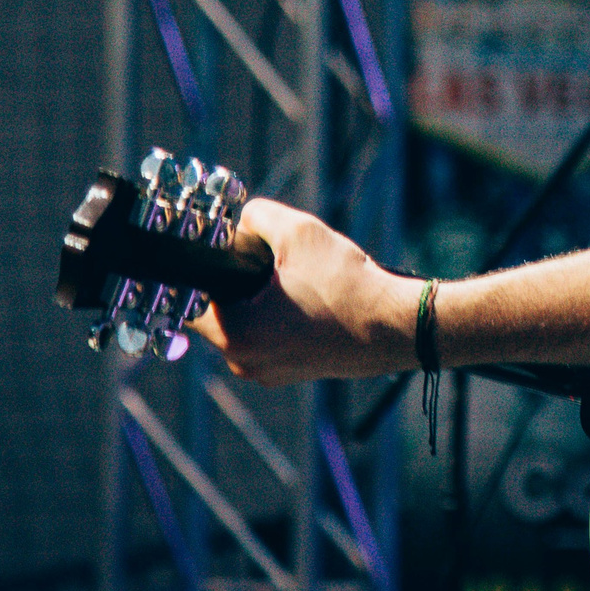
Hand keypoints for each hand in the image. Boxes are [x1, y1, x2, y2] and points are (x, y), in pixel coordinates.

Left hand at [188, 198, 420, 385]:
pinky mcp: (293, 373)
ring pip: (248, 326)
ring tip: (298, 279)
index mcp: (235, 334)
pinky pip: (272, 340)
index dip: (207, 269)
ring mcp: (269, 373)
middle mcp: (244, 362)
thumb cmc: (347, 284)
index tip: (227, 251)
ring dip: (262, 302)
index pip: (191, 300)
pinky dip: (283, 319)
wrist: (398, 327)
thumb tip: (239, 223)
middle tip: (270, 261)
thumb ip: (256, 217)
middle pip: (221, 312)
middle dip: (240, 283)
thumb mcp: (298, 232)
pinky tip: (312, 299)